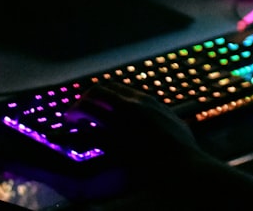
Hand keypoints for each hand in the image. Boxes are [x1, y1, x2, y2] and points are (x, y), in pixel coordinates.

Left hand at [70, 82, 208, 168]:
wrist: (182, 165)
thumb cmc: (183, 150)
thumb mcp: (175, 124)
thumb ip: (164, 117)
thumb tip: (167, 117)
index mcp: (146, 100)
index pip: (116, 87)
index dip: (101, 96)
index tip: (96, 106)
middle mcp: (131, 105)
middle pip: (99, 90)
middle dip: (85, 100)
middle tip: (78, 115)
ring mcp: (121, 121)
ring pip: (87, 105)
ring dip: (75, 112)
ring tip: (69, 122)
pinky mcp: (113, 141)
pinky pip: (85, 132)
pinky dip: (74, 133)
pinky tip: (72, 139)